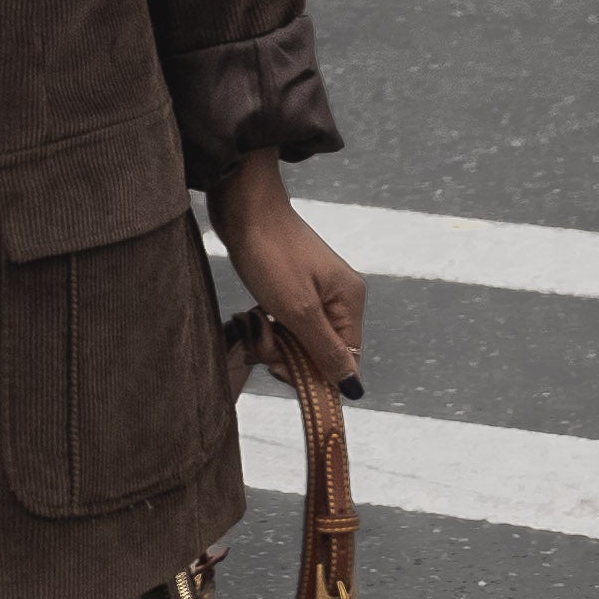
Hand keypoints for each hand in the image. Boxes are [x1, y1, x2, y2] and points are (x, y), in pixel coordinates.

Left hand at [207, 149, 366, 399]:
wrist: (244, 208)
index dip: (312, 372)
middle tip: (261, 334)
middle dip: (286, 353)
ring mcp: (316, 292)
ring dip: (272, 340)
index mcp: (350, 302)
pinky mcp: (293, 287)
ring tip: (253, 319)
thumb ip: (325, 351)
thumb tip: (354, 390)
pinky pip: (285, 323)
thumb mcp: (298, 309)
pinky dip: (267, 325)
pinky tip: (252, 315)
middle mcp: (339, 298)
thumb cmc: (271, 253)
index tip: (279, 366)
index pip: (344, 360)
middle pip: (319, 352)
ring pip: (298, 340)